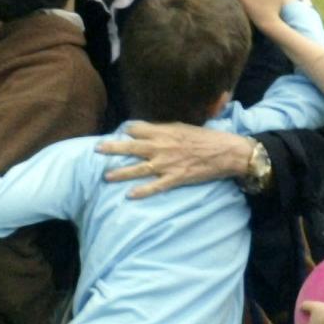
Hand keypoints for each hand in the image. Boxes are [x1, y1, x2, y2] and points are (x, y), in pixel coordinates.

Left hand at [96, 122, 251, 197]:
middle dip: (113, 148)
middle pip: (132, 147)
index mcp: (165, 131)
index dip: (127, 130)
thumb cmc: (207, 138)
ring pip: (138, 168)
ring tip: (106, 176)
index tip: (118, 133)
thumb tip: (150, 130)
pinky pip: (155, 186)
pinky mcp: (175, 178)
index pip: (138, 128)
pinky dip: (142, 191)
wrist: (226, 151)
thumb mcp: (184, 127)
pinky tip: (129, 196)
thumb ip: (166, 129)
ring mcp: (167, 164)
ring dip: (121, 173)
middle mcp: (162, 146)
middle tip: (97, 149)